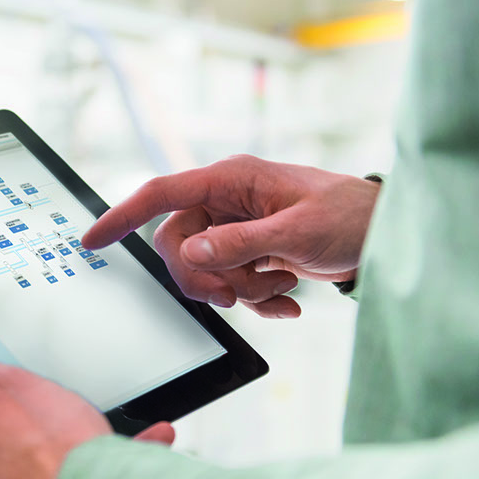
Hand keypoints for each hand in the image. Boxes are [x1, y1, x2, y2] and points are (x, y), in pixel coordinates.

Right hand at [81, 155, 380, 318]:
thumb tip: (190, 254)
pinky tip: (287, 298)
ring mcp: (238, 228)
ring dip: (238, 289)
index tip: (92, 241)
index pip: (161, 194)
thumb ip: (239, 243)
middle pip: (179, 245)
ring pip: (204, 269)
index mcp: (231, 179)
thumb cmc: (351, 217)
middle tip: (236, 293)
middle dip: (206, 276)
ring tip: (280, 285)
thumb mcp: (296, 232)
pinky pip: (230, 282)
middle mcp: (227, 201)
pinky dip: (256, 298)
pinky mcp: (251, 252)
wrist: (386, 236)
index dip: (121, 216)